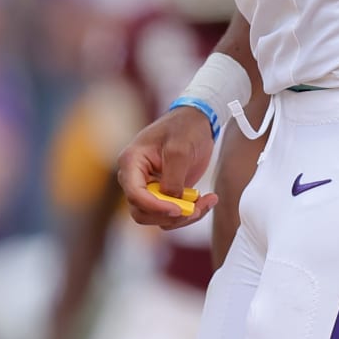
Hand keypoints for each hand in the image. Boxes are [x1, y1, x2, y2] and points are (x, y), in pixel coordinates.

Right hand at [116, 105, 218, 229]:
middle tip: (196, 209)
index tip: (178, 209)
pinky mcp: (163, 193)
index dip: (155, 207)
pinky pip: (171, 213)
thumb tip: (172, 203)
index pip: (135, 194)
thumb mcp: (180, 150)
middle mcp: (135, 177)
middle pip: (143, 211)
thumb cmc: (185, 128)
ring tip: (206, 202)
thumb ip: (173, 179)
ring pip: (157, 217)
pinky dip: (189, 212)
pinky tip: (206, 200)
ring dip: (183, 217)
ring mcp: (149, 186)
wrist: (197, 121)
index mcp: (132, 162)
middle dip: (170, 215)